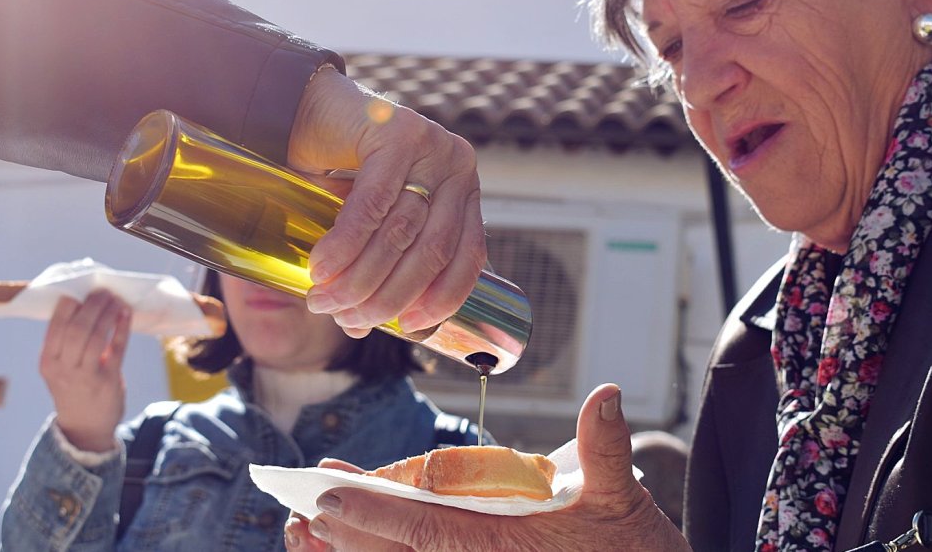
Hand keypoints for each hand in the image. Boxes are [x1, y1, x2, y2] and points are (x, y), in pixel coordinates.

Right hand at [39, 290, 130, 452]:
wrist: (84, 428)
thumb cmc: (73, 389)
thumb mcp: (60, 368)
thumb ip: (67, 342)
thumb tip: (85, 303)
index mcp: (47, 361)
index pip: (56, 325)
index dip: (70, 303)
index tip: (81, 288)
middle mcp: (62, 368)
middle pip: (77, 327)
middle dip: (92, 305)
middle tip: (103, 291)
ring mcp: (84, 376)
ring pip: (96, 336)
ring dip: (108, 313)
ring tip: (116, 299)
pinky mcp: (107, 381)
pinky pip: (117, 348)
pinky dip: (122, 328)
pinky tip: (126, 314)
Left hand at [283, 385, 690, 551]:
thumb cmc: (632, 547)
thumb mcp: (621, 495)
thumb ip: (607, 447)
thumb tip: (605, 394)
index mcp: (501, 544)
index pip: (424, 530)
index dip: (372, 513)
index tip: (327, 494)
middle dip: (347, 533)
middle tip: (299, 509)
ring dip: (354, 550)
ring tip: (306, 529)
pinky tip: (348, 541)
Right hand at [289, 67, 485, 335]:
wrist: (305, 109)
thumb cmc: (339, 171)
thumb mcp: (370, 224)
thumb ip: (374, 268)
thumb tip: (359, 328)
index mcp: (463, 193)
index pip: (469, 257)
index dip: (443, 298)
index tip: (409, 327)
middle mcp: (458, 168)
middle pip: (432, 251)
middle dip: (388, 296)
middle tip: (345, 318)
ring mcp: (433, 146)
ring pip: (401, 232)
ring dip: (359, 277)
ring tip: (323, 300)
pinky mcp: (399, 132)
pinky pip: (373, 204)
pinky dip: (345, 244)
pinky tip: (321, 267)